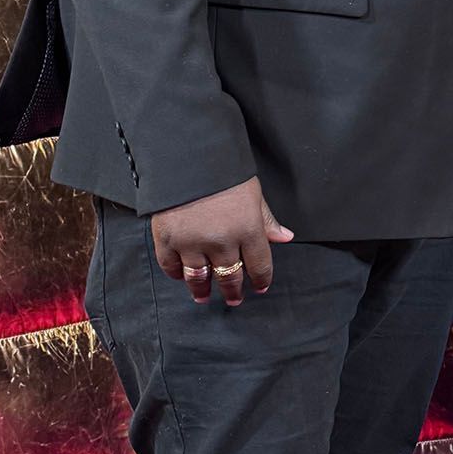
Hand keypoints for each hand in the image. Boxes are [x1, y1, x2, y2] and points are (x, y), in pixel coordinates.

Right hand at [151, 176, 293, 305]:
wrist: (186, 154)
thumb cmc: (224, 171)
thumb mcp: (253, 193)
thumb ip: (266, 220)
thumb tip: (286, 238)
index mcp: (248, 229)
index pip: (259, 266)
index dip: (261, 279)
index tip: (260, 287)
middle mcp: (221, 241)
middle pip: (229, 276)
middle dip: (233, 291)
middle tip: (233, 299)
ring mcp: (192, 243)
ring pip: (199, 278)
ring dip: (202, 290)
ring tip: (203, 297)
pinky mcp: (167, 239)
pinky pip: (171, 266)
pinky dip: (176, 274)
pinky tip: (181, 276)